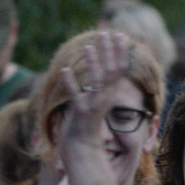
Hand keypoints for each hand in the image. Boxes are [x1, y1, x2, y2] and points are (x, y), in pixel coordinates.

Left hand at [56, 30, 135, 184]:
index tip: (120, 35)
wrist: (83, 152)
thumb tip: (99, 74)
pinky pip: (75, 98)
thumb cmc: (86, 127)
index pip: (118, 71)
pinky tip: (64, 71)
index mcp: (108, 96)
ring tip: (87, 46)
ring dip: (92, 64)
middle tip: (105, 32)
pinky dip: (70, 84)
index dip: (120, 52)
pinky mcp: (79, 114)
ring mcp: (92, 107)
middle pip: (111, 72)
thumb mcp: (94, 104)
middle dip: (109, 52)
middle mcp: (104, 99)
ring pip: (96, 83)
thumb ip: (97, 89)